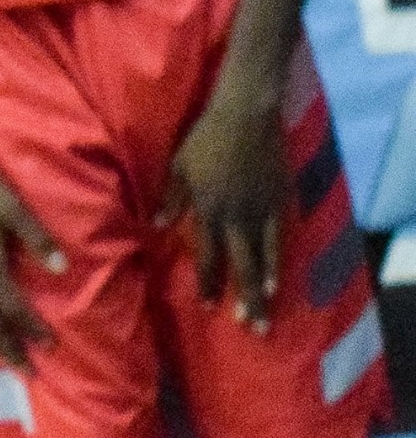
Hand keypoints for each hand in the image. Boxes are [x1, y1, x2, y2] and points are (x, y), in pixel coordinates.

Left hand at [160, 88, 287, 333]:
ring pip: (264, 255)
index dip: (209, 284)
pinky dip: (281, 257)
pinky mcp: (281, 196)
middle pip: (241, 265)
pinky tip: (280, 278)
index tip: (208, 308)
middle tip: (248, 327)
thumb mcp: (178, 167)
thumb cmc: (205, 137)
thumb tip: (156, 225)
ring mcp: (261, 207)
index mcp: (208, 209)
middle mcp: (236, 215)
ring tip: (267, 311)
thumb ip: (171, 199)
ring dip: (265, 286)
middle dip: (243, 298)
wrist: (246, 110)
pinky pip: (282, 234)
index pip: (210, 256)